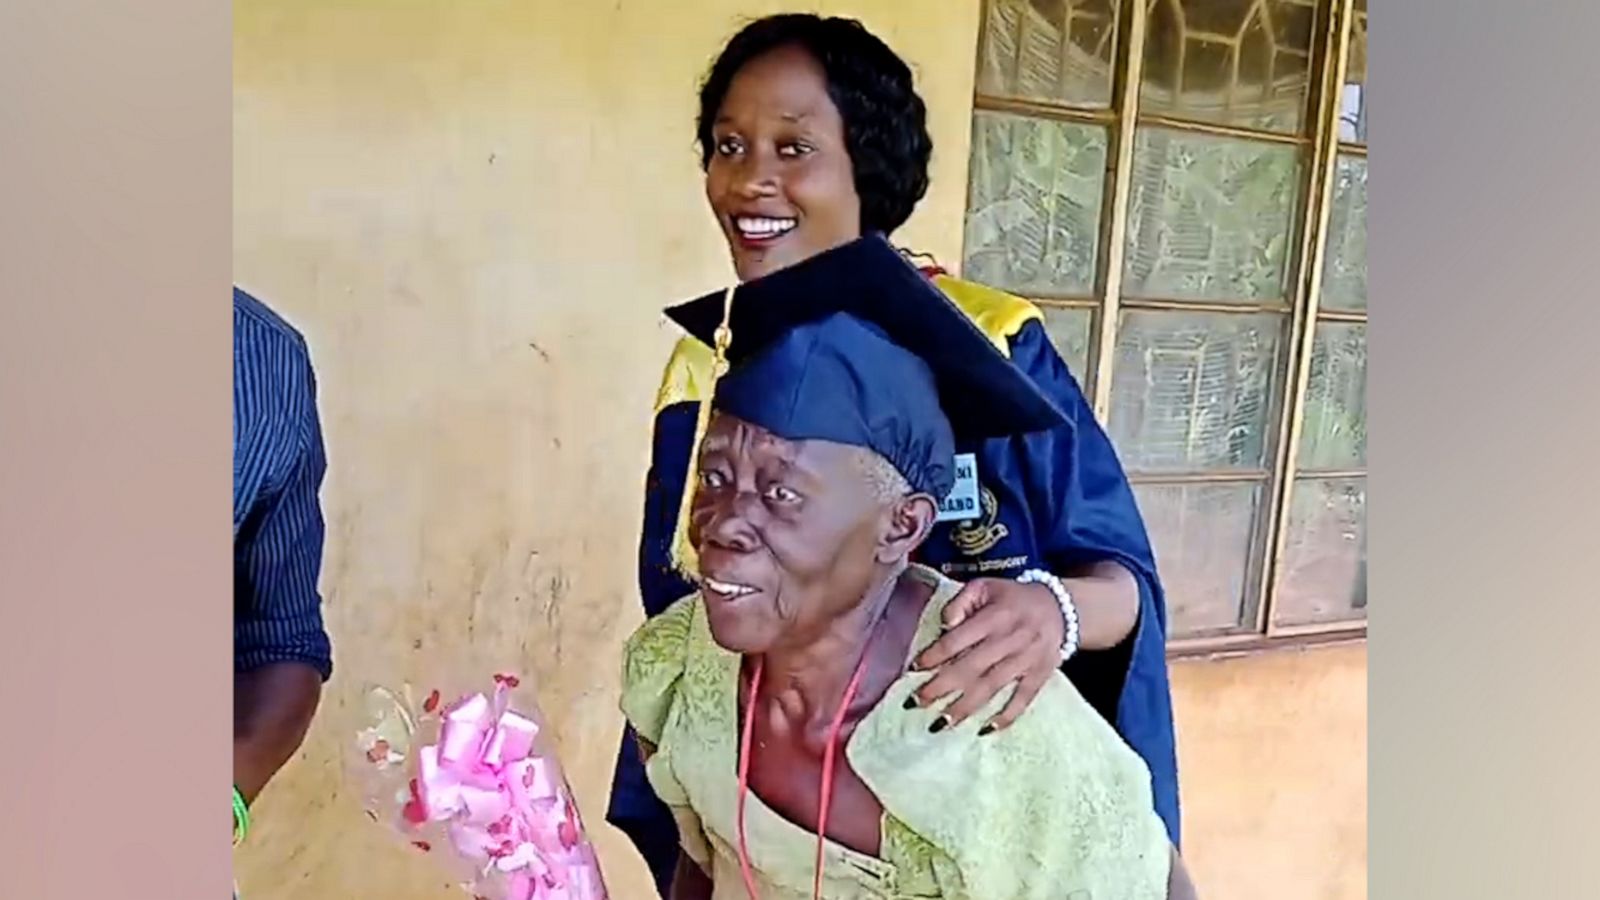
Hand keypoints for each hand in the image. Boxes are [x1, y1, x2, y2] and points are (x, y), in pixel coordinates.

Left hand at [910, 577, 1063, 734]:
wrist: (1061, 608)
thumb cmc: (1014, 598)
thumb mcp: (986, 586)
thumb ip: (962, 601)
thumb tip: (945, 625)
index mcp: (993, 616)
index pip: (957, 639)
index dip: (934, 655)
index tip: (913, 669)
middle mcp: (1009, 640)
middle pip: (970, 668)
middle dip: (941, 687)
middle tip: (916, 702)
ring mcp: (1025, 660)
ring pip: (991, 686)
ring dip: (965, 707)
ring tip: (941, 722)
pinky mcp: (1040, 675)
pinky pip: (1023, 699)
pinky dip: (1006, 716)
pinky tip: (985, 730)